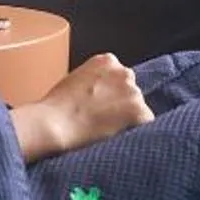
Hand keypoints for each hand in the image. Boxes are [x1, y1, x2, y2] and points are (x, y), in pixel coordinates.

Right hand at [9, 53, 150, 160]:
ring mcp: (133, 92)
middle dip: (121, 105)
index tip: (101, 107)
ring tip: (105, 132)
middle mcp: (124, 72)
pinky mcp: (140, 112)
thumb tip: (101, 97)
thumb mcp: (75, 81)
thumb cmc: (55, 108)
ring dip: (128, 120)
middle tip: (102, 122)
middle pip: (130, 92)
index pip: (119, 79)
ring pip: (139, 109)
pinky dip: (135, 133)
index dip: (111, 96)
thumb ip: (94, 82)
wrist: (54, 123)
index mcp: (107, 61)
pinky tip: (116, 138)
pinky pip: (145, 126)